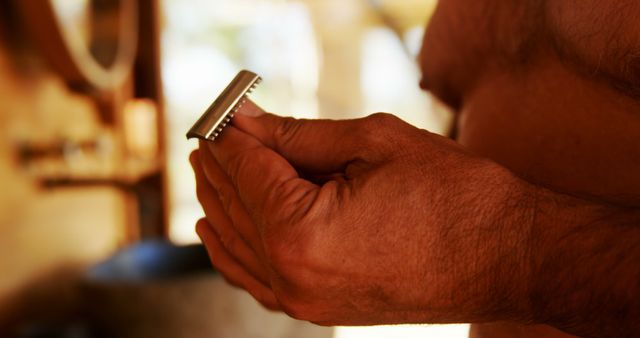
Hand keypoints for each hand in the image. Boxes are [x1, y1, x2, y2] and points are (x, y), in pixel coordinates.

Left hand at [190, 102, 534, 324]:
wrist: (507, 255)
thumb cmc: (455, 198)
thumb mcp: (373, 144)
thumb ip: (300, 135)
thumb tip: (252, 123)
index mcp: (302, 233)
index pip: (248, 171)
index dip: (233, 137)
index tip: (225, 114)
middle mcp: (293, 276)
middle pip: (236, 208)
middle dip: (221, 167)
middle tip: (213, 135)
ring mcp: (305, 300)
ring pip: (239, 245)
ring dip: (222, 203)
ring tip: (210, 170)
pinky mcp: (320, 308)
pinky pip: (257, 278)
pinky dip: (234, 249)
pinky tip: (217, 228)